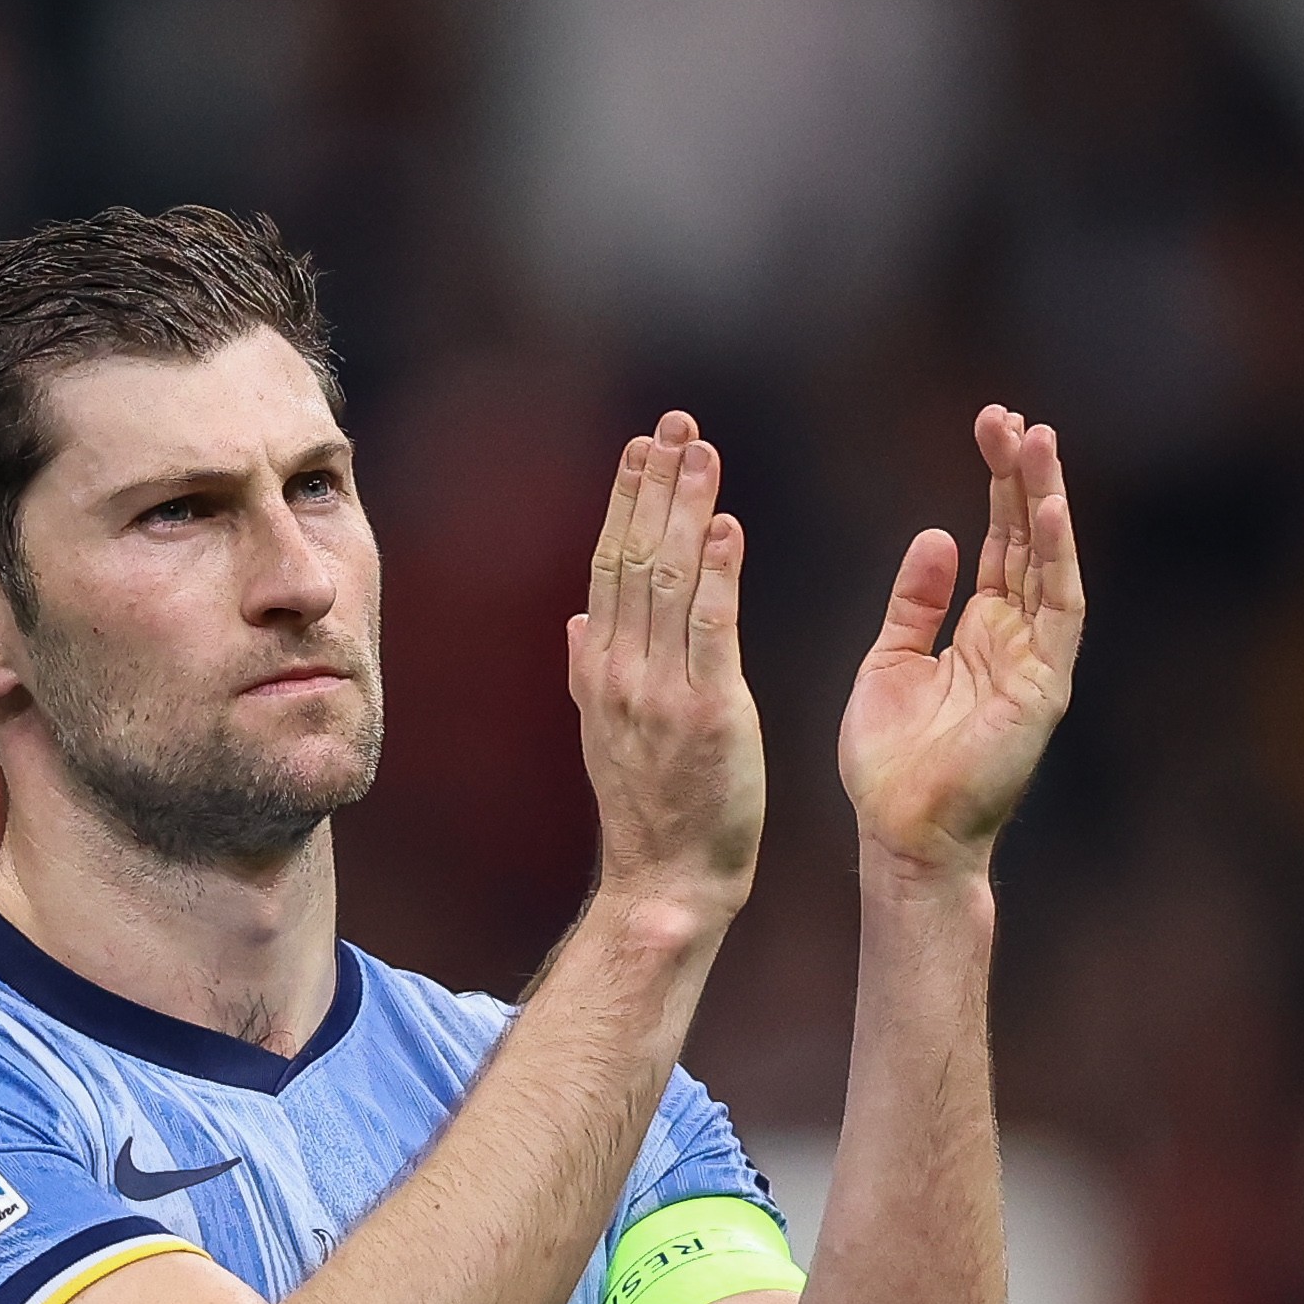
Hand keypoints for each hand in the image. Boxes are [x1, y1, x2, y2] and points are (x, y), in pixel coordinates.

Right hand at [568, 410, 764, 930]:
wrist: (666, 879)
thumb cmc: (652, 810)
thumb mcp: (607, 735)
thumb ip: (592, 672)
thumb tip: (578, 622)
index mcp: (599, 670)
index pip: (609, 566)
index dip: (626, 502)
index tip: (643, 447)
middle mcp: (620, 671)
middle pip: (634, 558)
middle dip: (654, 485)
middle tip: (674, 423)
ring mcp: (660, 691)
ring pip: (668, 580)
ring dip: (685, 509)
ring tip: (701, 451)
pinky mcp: (707, 713)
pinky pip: (710, 630)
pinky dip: (716, 575)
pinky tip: (725, 527)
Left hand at [838, 406, 1085, 872]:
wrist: (902, 832)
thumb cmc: (891, 761)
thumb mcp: (891, 660)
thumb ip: (916, 601)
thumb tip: (937, 535)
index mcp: (982, 631)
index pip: (1000, 542)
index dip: (998, 485)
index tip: (990, 428)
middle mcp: (1018, 638)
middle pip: (1028, 540)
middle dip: (1022, 477)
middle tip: (1011, 417)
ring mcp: (1037, 660)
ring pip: (1050, 563)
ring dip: (1045, 501)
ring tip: (1037, 439)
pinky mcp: (1045, 687)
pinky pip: (1058, 612)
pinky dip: (1055, 559)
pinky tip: (1047, 509)